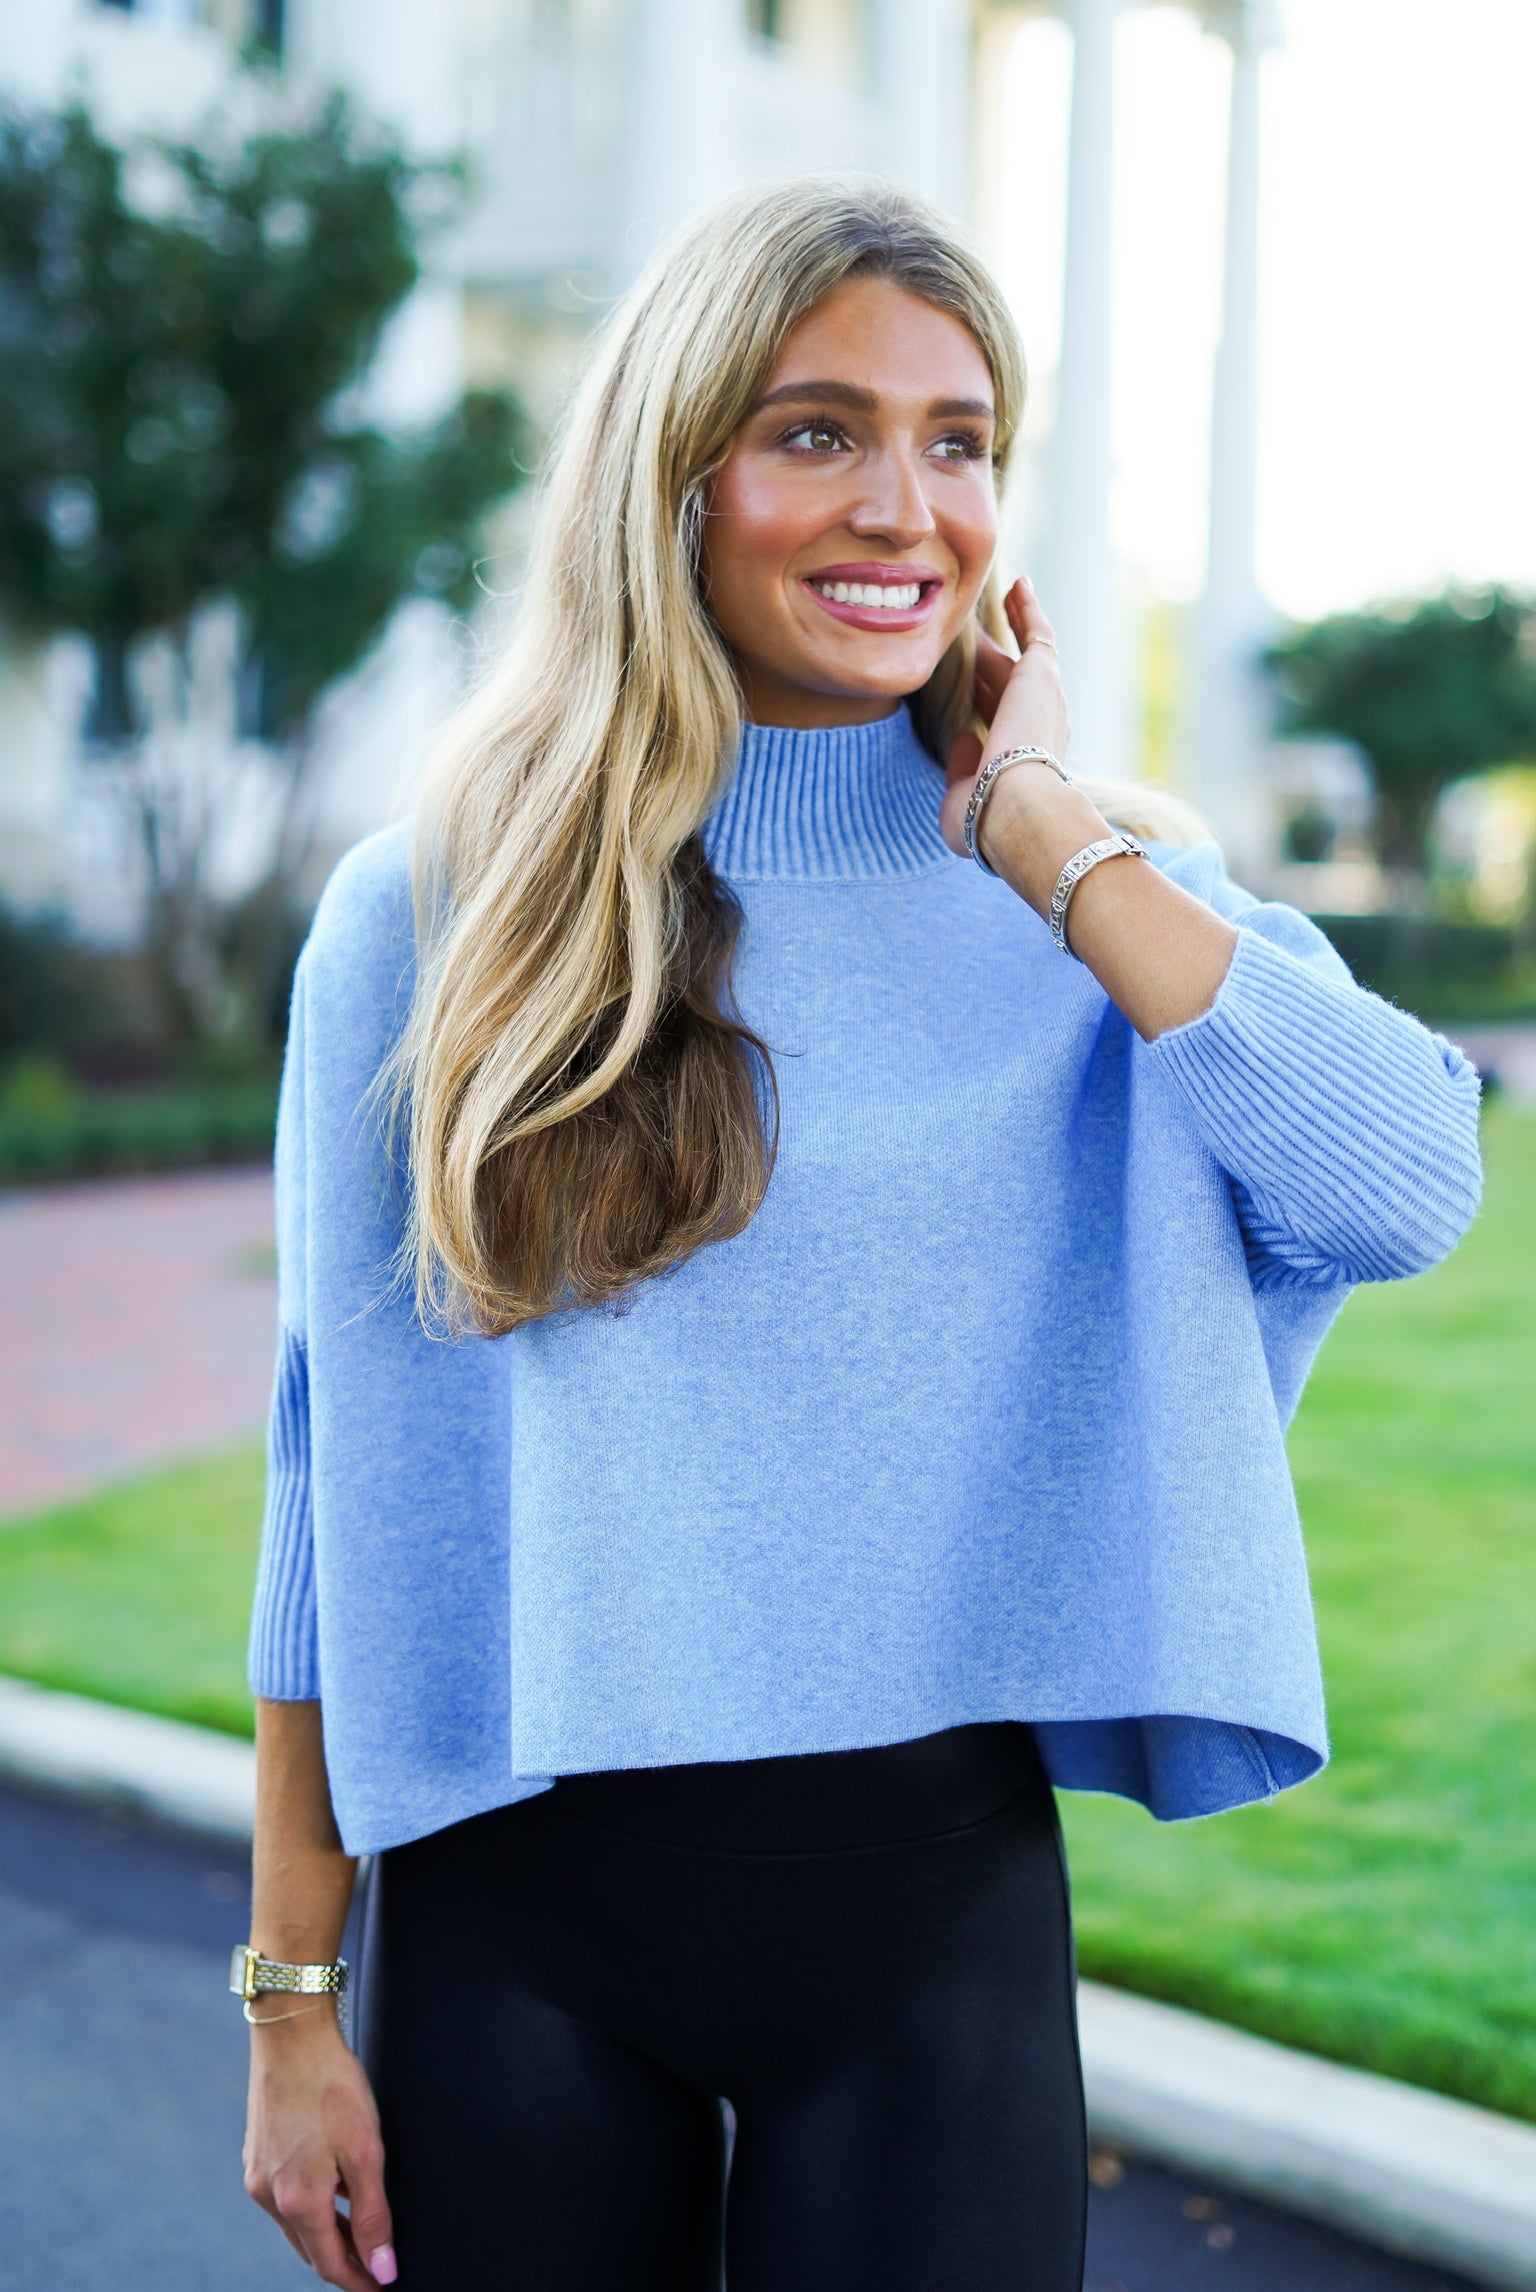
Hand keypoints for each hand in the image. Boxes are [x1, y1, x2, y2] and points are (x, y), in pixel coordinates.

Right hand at [244, 2007, 395, 2288]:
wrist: (291, 2033)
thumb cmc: (331, 2084)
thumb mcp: (365, 2151)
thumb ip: (372, 2215)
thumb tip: (382, 2268)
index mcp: (298, 2201)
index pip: (331, 2264)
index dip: (360, 2281)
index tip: (382, 2286)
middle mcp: (270, 2196)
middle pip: (311, 2249)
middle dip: (344, 2263)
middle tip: (375, 2267)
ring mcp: (258, 2174)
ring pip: (296, 2225)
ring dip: (327, 2235)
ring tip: (360, 2232)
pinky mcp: (256, 2154)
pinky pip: (285, 2198)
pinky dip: (310, 2207)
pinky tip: (332, 2191)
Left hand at [938, 576, 1074, 865]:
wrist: (1014, 808)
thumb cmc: (986, 819)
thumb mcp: (962, 798)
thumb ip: (962, 770)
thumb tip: (964, 739)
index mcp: (1019, 760)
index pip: (997, 721)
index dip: (981, 700)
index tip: (962, 684)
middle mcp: (1038, 727)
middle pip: (1007, 684)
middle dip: (990, 660)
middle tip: (967, 634)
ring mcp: (1044, 699)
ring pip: (1024, 655)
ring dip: (1008, 627)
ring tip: (999, 597)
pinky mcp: (1042, 676)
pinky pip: (1037, 634)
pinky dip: (1028, 610)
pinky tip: (1017, 585)